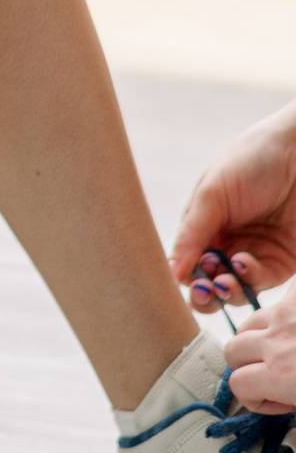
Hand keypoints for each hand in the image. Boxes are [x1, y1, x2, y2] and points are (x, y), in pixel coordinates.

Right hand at [170, 103, 295, 310]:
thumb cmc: (251, 160)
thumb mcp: (212, 192)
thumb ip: (192, 232)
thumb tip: (170, 272)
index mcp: (205, 223)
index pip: (187, 259)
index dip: (184, 274)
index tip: (184, 280)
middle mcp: (228, 242)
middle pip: (209, 280)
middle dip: (204, 291)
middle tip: (204, 292)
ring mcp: (255, 253)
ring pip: (234, 288)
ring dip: (227, 290)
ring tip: (224, 281)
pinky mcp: (282, 262)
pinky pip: (262, 282)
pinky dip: (251, 280)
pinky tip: (245, 265)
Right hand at [223, 288, 295, 415]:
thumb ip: (295, 413)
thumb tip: (289, 420)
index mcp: (282, 375)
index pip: (238, 384)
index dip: (255, 398)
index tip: (281, 403)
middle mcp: (276, 341)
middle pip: (232, 350)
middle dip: (248, 366)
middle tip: (276, 377)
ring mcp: (286, 311)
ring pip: (248, 323)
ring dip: (258, 338)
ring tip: (286, 351)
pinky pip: (278, 300)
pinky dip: (284, 313)